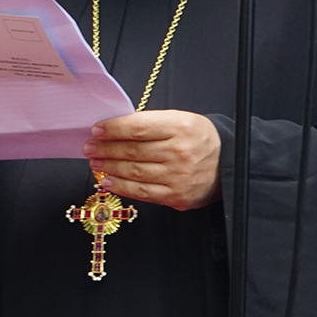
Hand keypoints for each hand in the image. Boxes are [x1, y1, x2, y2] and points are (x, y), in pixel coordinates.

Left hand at [83, 110, 220, 209]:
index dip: (113, 129)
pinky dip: (121, 186)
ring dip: (109, 167)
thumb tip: (115, 129)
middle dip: (106, 149)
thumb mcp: (181, 120)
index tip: (97, 130)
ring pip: (134, 172)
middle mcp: (180, 152)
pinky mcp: (176, 196)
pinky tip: (108, 180)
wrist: (227, 164)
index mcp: (181, 127)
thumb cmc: (198, 139)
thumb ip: (151, 124)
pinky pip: (142, 192)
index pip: (138, 127)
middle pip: (133, 151)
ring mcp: (178, 176)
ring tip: (95, 163)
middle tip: (89, 147)